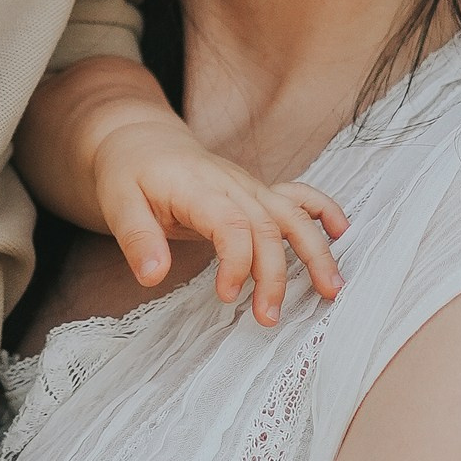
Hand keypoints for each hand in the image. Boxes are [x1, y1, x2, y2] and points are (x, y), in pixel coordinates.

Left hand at [86, 109, 345, 326]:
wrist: (141, 142)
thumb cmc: (128, 173)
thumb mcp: (118, 203)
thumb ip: (136, 238)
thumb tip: (152, 277)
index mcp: (198, 187)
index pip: (233, 224)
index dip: (237, 262)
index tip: (226, 297)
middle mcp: (232, 185)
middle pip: (268, 227)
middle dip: (276, 275)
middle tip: (269, 317)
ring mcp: (249, 187)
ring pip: (291, 216)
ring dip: (315, 252)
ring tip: (331, 291)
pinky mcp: (257, 192)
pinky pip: (297, 196)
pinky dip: (323, 211)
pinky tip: (342, 233)